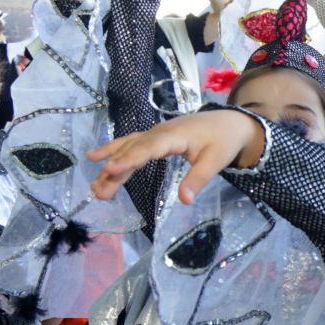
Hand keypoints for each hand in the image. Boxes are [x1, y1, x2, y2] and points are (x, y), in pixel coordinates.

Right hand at [89, 109, 264, 204]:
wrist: (229, 123)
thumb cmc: (223, 140)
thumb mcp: (215, 161)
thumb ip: (198, 179)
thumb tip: (185, 201)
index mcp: (175, 136)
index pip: (148, 148)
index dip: (129, 159)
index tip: (110, 170)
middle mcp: (159, 132)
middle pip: (132, 151)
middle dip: (114, 170)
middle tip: (99, 191)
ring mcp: (155, 133)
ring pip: (128, 148)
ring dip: (111, 165)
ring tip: (95, 186)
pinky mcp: (154, 138)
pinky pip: (131, 145)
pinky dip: (114, 152)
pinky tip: (96, 160)